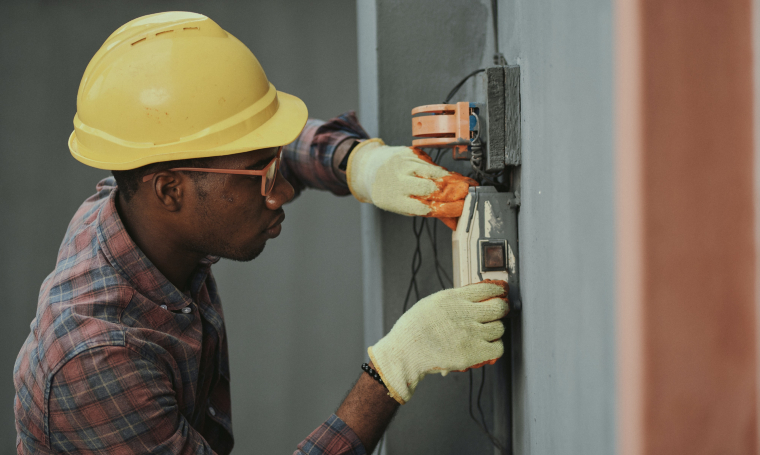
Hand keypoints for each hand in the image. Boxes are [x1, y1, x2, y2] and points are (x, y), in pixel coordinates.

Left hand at [346, 139, 477, 228]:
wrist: (370, 167)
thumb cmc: (389, 191)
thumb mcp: (403, 206)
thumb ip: (428, 211)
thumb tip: (454, 220)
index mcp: (395, 200)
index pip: (425, 207)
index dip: (447, 208)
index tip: (461, 208)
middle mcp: (398, 181)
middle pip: (432, 188)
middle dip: (453, 192)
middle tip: (468, 194)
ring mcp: (403, 164)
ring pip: (434, 173)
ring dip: (452, 180)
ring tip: (464, 185)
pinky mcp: (409, 153)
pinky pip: (431, 162)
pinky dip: (442, 170)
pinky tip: (449, 175)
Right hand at [368, 281, 508, 403]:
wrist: (405, 352)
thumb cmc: (413, 329)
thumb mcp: (432, 303)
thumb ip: (453, 300)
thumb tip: (473, 299)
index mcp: (453, 298)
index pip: (487, 288)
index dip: (498, 290)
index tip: (500, 292)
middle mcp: (465, 313)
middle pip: (499, 307)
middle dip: (501, 309)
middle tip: (498, 312)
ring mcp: (471, 334)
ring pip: (499, 328)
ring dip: (495, 330)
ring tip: (486, 332)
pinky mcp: (473, 353)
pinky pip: (498, 348)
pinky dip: (495, 347)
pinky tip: (487, 346)